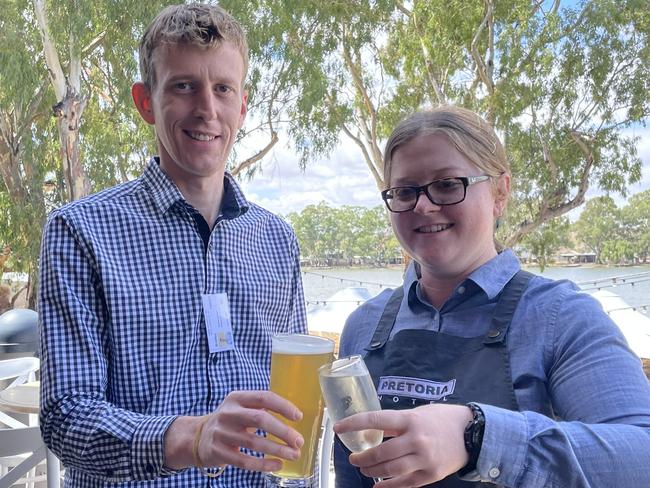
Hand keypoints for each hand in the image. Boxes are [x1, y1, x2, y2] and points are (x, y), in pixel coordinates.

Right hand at [165, 390, 303, 471]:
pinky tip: (277, 464)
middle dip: (283, 431)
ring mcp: (222, 433)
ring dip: (277, 449)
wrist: (197, 436)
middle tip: (298, 440)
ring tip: (293, 454)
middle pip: (260, 419)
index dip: (283, 406)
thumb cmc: (229, 421)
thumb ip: (262, 409)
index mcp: (237, 398)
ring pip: (254, 443)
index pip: (264, 397)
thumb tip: (293, 418)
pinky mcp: (218, 452)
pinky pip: (244, 461)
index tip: (298, 416)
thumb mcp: (241, 407)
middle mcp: (228, 413)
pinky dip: (263, 464)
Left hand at [334, 403, 472, 487]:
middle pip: (381, 452)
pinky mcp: (431, 475)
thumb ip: (396, 423)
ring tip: (364, 470)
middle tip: (354, 458)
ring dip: (372, 472)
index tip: (338, 428)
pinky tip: (378, 487)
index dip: (353, 424)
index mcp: (409, 420)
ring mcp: (424, 459)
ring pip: (390, 471)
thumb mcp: (417, 413)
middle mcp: (416, 440)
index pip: (375, 420)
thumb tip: (371, 430)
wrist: (471, 433)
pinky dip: (389, 487)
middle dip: (362, 458)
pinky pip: (405, 484)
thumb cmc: (440, 419)